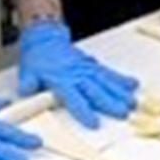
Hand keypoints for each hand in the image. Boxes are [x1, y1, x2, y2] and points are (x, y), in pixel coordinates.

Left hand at [19, 21, 137, 129]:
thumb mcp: (27, 72)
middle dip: (110, 102)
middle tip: (123, 112)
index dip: (84, 111)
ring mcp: (87, 68)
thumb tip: (27, 90)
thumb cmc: (38, 57)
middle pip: (96, 90)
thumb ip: (29, 83)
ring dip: (120, 92)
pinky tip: (132, 84)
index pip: (74, 97)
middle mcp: (77, 73)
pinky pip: (108, 71)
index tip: (94, 122)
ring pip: (106, 81)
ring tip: (131, 102)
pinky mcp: (92, 64)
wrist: (45, 37)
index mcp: (61, 78)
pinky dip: (121, 78)